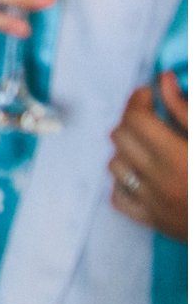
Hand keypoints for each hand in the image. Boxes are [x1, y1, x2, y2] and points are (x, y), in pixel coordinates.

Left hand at [109, 73, 187, 240]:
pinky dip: (126, 183)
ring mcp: (154, 205)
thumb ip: (187, 111)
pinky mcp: (154, 222)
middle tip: (154, 119)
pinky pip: (118, 196)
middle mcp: (161, 182)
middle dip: (133, 122)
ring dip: (128, 151)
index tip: (150, 95)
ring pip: (115, 165)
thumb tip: (164, 81)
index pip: (135, 118)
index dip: (140, 100)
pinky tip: (146, 176)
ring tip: (153, 148)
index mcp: (180, 158)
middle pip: (119, 137)